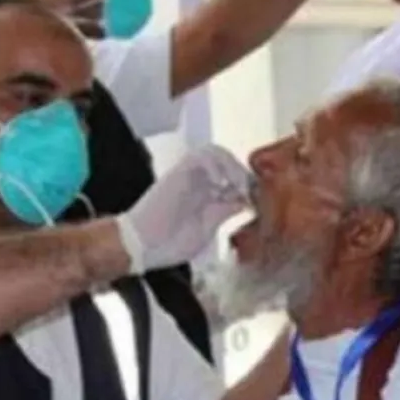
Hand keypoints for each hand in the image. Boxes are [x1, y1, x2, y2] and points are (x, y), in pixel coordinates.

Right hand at [116, 145, 249, 273]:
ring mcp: (189, 177)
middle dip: (243, 173)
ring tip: (237, 185)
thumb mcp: (208, 228)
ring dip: (231, 166)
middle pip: (228, 162)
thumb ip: (225, 212)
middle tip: (251, 191)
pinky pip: (199, 156)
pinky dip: (215, 165)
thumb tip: (246, 202)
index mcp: (208, 197)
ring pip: (216, 153)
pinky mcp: (178, 173)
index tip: (259, 200)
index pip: (235, 178)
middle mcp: (200, 183)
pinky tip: (220, 183)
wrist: (140, 246)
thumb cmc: (168, 244)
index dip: (249, 185)